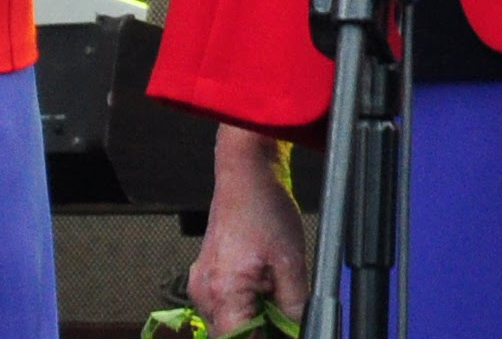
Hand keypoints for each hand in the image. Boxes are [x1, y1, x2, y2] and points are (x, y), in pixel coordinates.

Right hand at [188, 130, 306, 332]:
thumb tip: (301, 329)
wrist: (245, 178)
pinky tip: (262, 286)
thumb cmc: (265, 211)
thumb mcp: (292, 263)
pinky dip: (243, 304)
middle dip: (260, 331)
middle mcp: (203, 295)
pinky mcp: (203, 279)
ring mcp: (199, 286)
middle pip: (231, 335)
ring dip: (251, 318)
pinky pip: (222, 305)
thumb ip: (295, 305)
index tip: (285, 333)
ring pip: (226, 322)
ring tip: (275, 292)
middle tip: (285, 315)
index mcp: (223, 293)